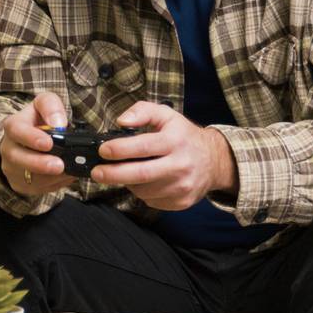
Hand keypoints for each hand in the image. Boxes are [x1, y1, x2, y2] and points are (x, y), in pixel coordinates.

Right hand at [0, 92, 77, 196]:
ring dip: (51, 177)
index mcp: (13, 126)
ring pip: (29, 177)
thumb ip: (51, 106)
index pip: (16, 131)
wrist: (25, 141)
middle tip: (60, 165)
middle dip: (40, 164)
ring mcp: (12, 169)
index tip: (49, 143)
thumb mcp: (43, 104)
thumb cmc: (37, 121)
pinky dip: (54, 184)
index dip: (31, 138)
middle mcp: (8, 149)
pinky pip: (37, 188)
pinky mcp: (20, 184)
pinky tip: (66, 176)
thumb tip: (59, 124)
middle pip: (18, 158)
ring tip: (69, 171)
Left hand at [88, 101, 237, 210]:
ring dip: (128, 182)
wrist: (214, 161)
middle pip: (140, 174)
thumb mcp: (166, 115)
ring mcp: (181, 186)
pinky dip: (141, 192)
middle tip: (97, 172)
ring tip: (126, 171)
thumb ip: (142, 111)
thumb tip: (121, 121)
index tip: (103, 150)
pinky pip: (151, 200)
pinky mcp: (181, 201)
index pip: (143, 147)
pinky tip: (145, 181)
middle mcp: (180, 165)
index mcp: (175, 141)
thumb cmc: (184, 136)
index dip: (120, 149)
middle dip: (113, 174)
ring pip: (143, 190)